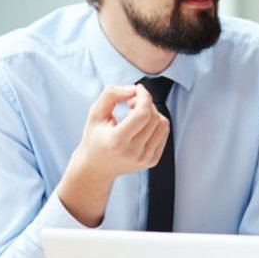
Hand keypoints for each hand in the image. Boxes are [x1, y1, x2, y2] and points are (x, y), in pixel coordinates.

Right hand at [59, 85, 168, 225]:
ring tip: (137, 113)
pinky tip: (141, 125)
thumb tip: (134, 89)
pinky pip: (164, 134)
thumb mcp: (95, 114)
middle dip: (146, 103)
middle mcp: (133, 153)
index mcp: (117, 141)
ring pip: (163, 125)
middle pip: (154, 117)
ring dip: (153, 113)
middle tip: (132, 102)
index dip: (144, 96)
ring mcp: (145, 159)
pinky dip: (155, 124)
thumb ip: (111, 95)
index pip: (143, 114)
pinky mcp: (152, 161)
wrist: (97, 168)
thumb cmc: (95, 138)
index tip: (138, 89)